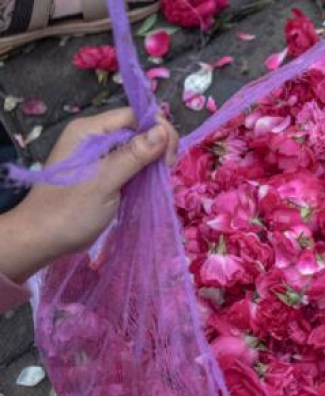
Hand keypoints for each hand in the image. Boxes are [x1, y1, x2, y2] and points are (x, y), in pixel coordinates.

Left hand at [0, 108, 177, 282]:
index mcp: (90, 130)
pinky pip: (133, 164)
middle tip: (166, 172)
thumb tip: (163, 130)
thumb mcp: (104, 181)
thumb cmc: (70, 210)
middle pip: (139, 130)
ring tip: (161, 180)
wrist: (44, 238)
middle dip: (159, 146)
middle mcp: (95, 138)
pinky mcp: (106, 173)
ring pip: (139, 148)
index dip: (157, 129)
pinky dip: (146, 173)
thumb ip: (134, 155)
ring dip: (154, 162)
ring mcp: (101, 156)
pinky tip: (153, 184)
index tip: (168, 158)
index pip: (133, 115)